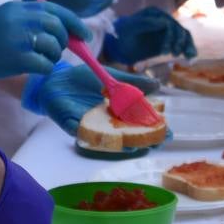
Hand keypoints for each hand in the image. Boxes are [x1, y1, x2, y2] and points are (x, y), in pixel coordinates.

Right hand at [0, 1, 87, 90]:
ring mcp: (19, 39)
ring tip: (42, 60)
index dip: (75, 23)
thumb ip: (30, 17)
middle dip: (64, 40)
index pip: (56, 11)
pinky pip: (46, 64)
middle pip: (58, 27)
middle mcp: (21, 20)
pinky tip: (35, 68)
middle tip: (58, 49)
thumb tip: (61, 27)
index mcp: (20, 7)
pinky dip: (46, 68)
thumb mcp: (6, 16)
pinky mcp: (18, 59)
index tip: (84, 35)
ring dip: (54, 56)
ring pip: (54, 47)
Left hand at [20, 62, 161, 134]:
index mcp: (117, 112)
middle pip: (127, 137)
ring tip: (131, 146)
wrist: (56, 76)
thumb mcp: (111, 76)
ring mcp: (91, 126)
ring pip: (107, 141)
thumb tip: (157, 85)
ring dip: (119, 145)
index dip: (153, 131)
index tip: (167, 133)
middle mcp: (106, 123)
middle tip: (153, 144)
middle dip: (141, 142)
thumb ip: (132, 82)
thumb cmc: (84, 78)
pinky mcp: (73, 126)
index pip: (139, 124)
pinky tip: (101, 139)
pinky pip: (82, 134)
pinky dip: (90, 137)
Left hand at [103, 7, 196, 65]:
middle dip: (179, 43)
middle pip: (179, 30)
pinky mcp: (170, 39)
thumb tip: (165, 22)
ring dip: (188, 47)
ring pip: (184, 36)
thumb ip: (146, 23)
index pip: (169, 23)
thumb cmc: (123, 34)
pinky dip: (188, 50)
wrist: (120, 44)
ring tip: (190, 58)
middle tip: (175, 56)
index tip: (164, 53)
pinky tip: (191, 61)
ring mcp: (168, 29)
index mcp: (155, 13)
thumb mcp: (131, 28)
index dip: (170, 37)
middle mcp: (164, 19)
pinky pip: (182, 44)